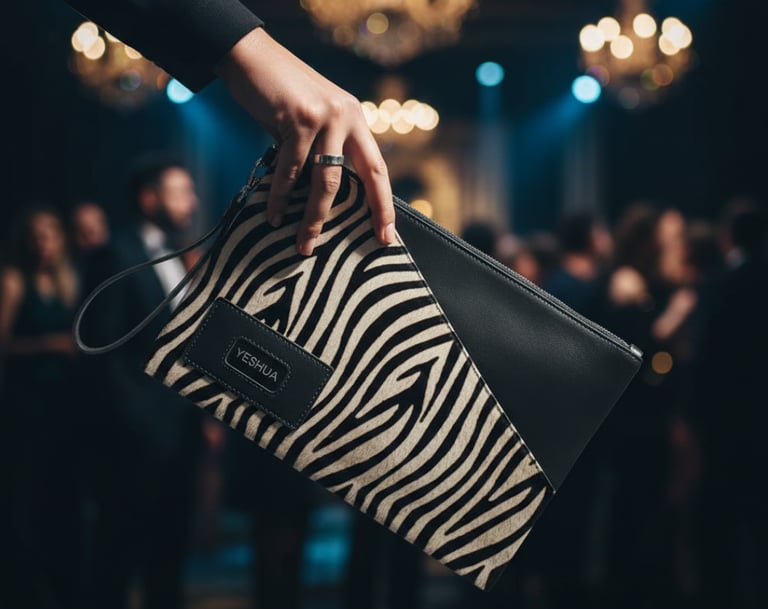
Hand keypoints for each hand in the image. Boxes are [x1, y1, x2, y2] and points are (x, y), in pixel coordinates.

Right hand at [215, 28, 394, 255]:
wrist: (249, 55)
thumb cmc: (278, 92)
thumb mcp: (311, 119)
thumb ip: (320, 148)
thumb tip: (317, 194)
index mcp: (354, 119)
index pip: (377, 168)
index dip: (384, 203)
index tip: (387, 233)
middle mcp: (347, 117)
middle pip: (364, 176)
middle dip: (369, 213)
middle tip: (373, 241)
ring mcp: (325, 117)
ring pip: (325, 180)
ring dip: (313, 217)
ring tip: (303, 243)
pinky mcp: (300, 119)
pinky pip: (290, 170)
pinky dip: (280, 196)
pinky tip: (274, 215)